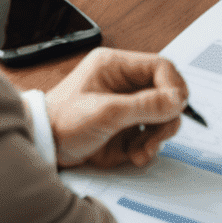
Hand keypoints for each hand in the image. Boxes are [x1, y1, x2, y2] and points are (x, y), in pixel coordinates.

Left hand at [45, 47, 188, 168]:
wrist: (43, 148)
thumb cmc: (62, 122)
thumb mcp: (106, 112)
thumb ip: (145, 106)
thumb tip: (178, 100)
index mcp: (117, 66)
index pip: (161, 68)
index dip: (173, 87)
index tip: (176, 108)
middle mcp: (124, 84)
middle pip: (165, 94)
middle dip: (166, 118)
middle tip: (158, 136)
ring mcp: (125, 106)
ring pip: (160, 117)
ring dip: (157, 136)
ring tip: (143, 151)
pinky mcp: (124, 128)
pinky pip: (148, 135)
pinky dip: (146, 147)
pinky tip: (135, 155)